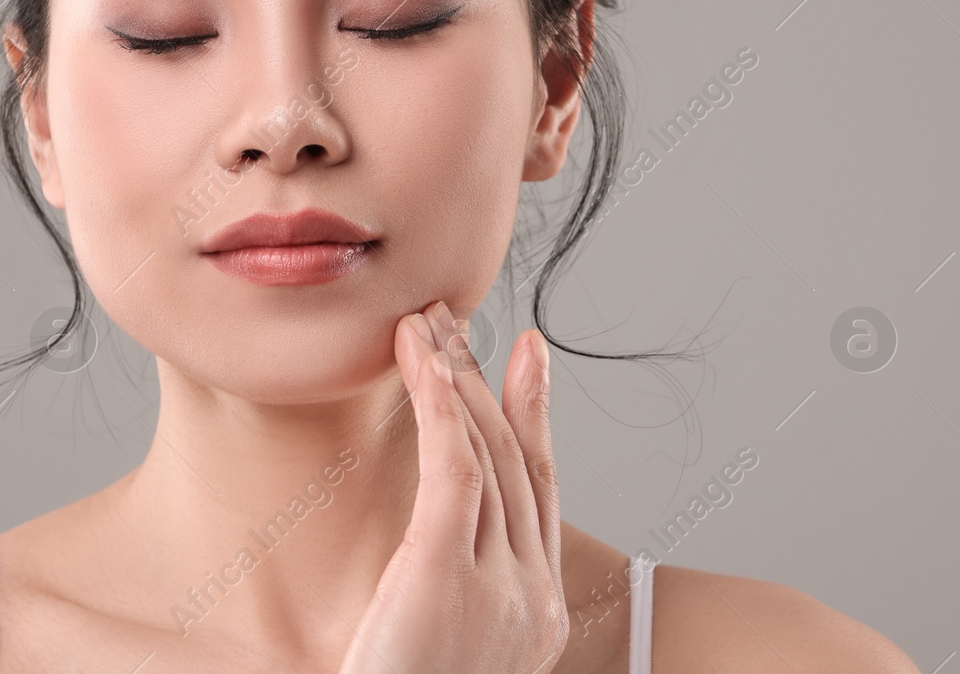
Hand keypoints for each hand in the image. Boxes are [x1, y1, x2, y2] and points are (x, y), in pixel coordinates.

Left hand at [337, 301, 567, 673]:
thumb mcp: (441, 655)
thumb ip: (444, 603)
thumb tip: (421, 564)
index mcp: (535, 617)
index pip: (538, 490)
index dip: (532, 414)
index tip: (526, 355)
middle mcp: (529, 595)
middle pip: (513, 459)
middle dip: (484, 381)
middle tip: (454, 319)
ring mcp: (496, 584)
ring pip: (482, 452)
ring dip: (453, 377)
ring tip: (425, 323)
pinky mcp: (446, 572)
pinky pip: (452, 466)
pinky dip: (442, 404)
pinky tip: (425, 361)